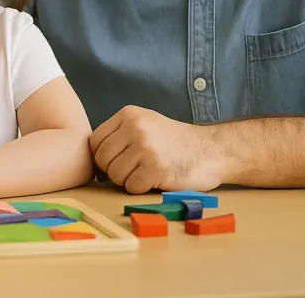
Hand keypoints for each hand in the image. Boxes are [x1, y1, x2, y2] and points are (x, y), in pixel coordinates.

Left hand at [89, 106, 222, 193]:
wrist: (213, 150)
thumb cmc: (175, 142)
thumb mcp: (145, 124)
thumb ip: (118, 134)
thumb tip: (91, 160)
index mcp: (128, 114)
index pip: (95, 141)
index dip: (102, 157)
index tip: (116, 163)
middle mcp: (134, 128)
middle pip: (102, 159)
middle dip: (114, 171)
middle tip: (134, 171)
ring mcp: (145, 147)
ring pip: (114, 175)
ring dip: (128, 181)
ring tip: (146, 173)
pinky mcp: (155, 169)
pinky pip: (130, 187)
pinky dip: (140, 189)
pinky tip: (155, 180)